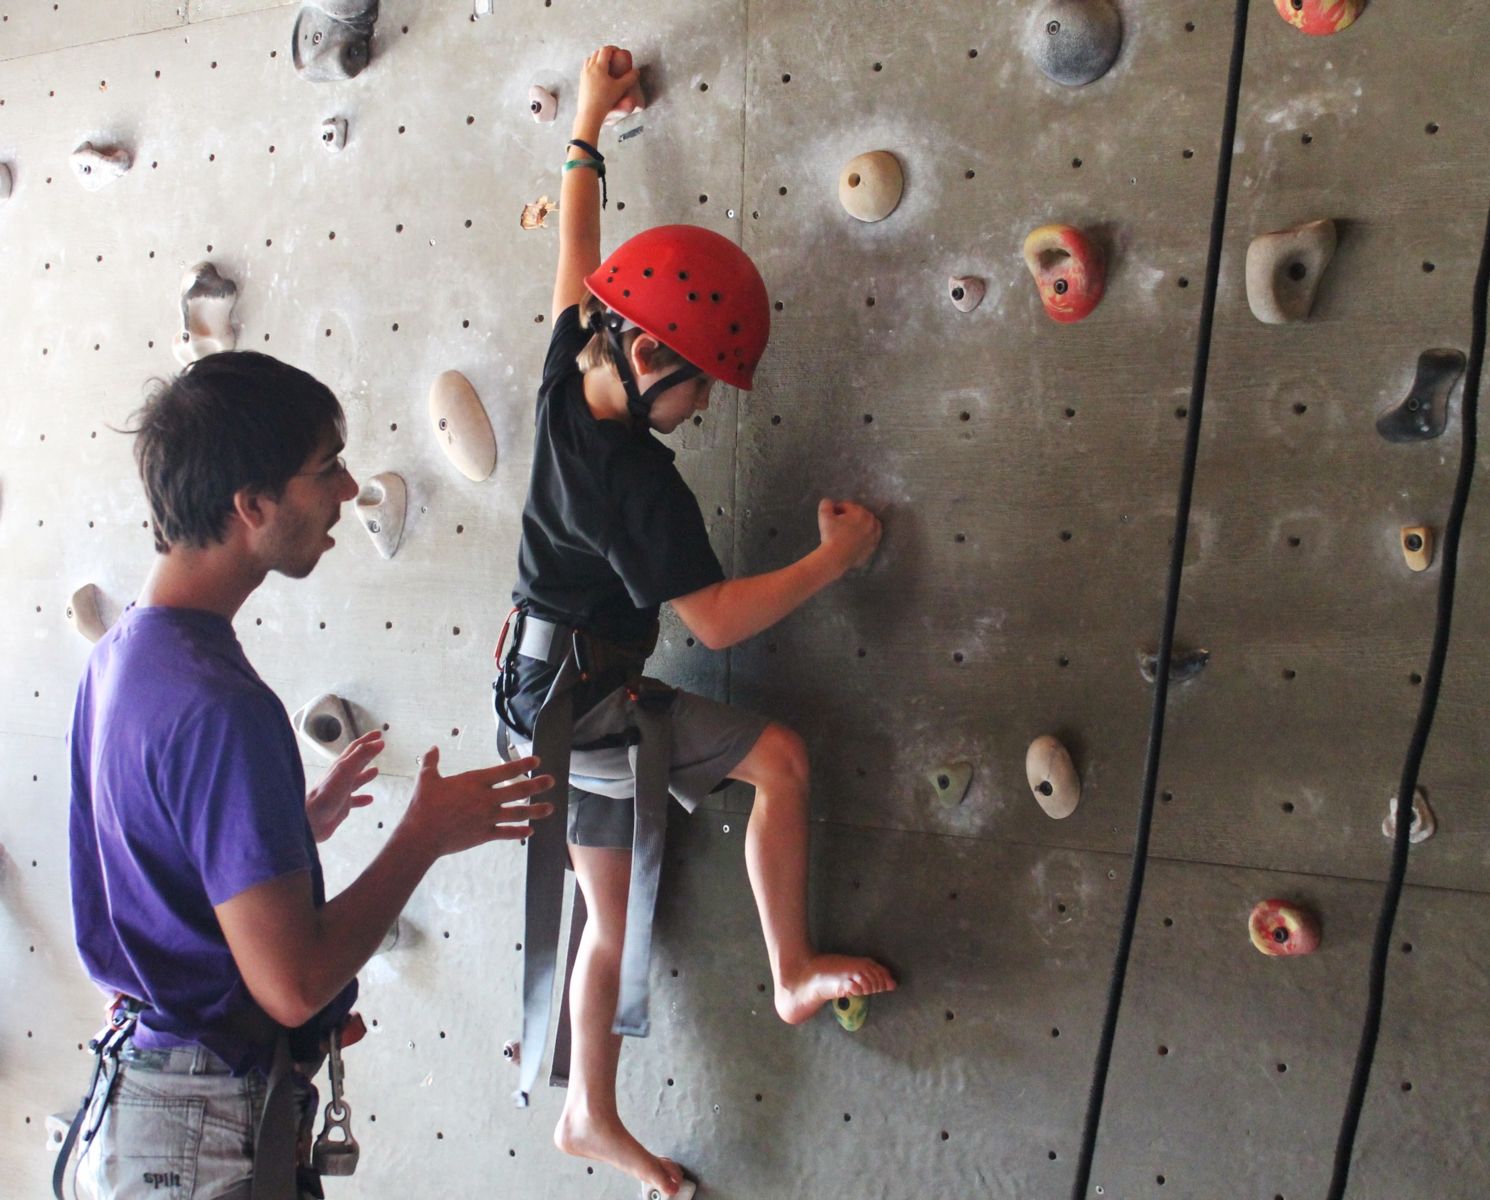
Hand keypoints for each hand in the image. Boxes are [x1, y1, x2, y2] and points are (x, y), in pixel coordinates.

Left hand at [306, 730, 383, 842]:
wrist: (311, 819)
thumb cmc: (326, 794)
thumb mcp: (345, 770)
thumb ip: (361, 755)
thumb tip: (379, 743)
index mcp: (341, 765)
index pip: (356, 748)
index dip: (367, 739)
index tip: (378, 734)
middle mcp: (340, 776)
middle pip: (356, 761)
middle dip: (367, 753)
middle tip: (379, 747)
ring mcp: (341, 791)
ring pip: (355, 780)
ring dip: (365, 774)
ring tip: (376, 770)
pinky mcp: (341, 806)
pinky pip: (354, 800)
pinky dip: (362, 798)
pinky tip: (370, 799)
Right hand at [401, 747, 554, 859]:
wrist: (422, 835)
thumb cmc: (423, 806)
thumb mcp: (426, 779)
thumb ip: (431, 762)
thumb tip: (432, 748)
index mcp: (475, 782)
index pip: (505, 770)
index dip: (523, 764)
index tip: (536, 761)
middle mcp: (486, 798)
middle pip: (518, 790)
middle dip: (537, 785)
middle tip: (551, 781)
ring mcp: (488, 817)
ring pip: (518, 813)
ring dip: (536, 810)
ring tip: (550, 808)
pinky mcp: (485, 834)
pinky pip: (507, 833)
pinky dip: (520, 832)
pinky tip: (531, 830)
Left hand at [575, 45, 639, 131]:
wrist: (590, 113)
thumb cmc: (605, 100)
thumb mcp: (620, 88)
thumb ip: (630, 79)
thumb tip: (637, 71)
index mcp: (599, 66)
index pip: (605, 50)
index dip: (613, 48)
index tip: (619, 52)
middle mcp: (589, 67)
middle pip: (597, 52)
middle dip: (605, 52)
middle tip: (613, 57)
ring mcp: (584, 74)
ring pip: (589, 59)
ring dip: (597, 58)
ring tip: (605, 65)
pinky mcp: (581, 81)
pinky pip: (586, 67)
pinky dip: (592, 65)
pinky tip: (597, 73)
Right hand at [818, 499, 882, 574]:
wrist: (836, 557)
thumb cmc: (830, 536)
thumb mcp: (824, 515)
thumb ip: (826, 504)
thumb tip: (829, 501)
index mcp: (860, 512)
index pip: (848, 506)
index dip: (838, 509)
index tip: (832, 514)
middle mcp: (870, 522)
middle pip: (861, 514)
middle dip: (851, 515)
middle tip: (840, 522)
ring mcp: (874, 535)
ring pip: (870, 525)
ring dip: (862, 524)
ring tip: (851, 529)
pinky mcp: (873, 547)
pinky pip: (872, 538)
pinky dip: (867, 536)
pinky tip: (857, 539)